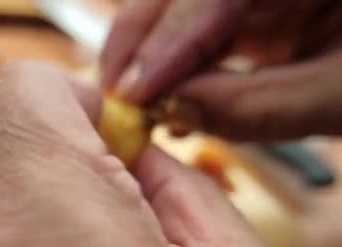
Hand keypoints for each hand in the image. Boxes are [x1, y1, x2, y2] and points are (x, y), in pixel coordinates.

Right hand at [102, 0, 341, 139]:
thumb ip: (259, 106)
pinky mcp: (254, 3)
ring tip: (130, 94)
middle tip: (114, 91)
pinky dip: (175, 54)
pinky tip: (163, 87)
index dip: (170, 39)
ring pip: (181, 2)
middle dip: (141, 34)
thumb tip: (176, 109)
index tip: (132, 92)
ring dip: (150, 45)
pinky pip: (198, 18)